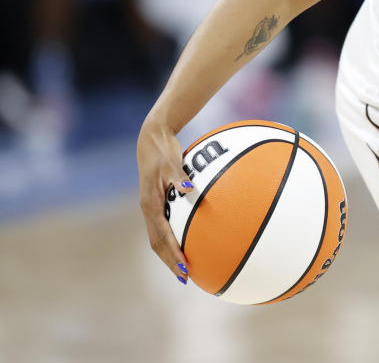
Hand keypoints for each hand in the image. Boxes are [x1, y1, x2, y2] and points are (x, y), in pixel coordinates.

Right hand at [137, 119, 194, 284]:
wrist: (152, 140)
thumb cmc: (163, 150)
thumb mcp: (171, 161)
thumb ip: (179, 176)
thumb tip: (189, 188)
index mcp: (150, 205)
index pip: (160, 237)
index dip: (172, 254)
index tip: (184, 269)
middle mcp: (149, 209)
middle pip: (157, 244)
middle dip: (170, 261)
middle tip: (186, 277)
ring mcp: (152, 207)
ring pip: (159, 237)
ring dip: (171, 253)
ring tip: (187, 267)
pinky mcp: (157, 202)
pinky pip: (165, 225)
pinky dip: (174, 238)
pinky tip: (191, 239)